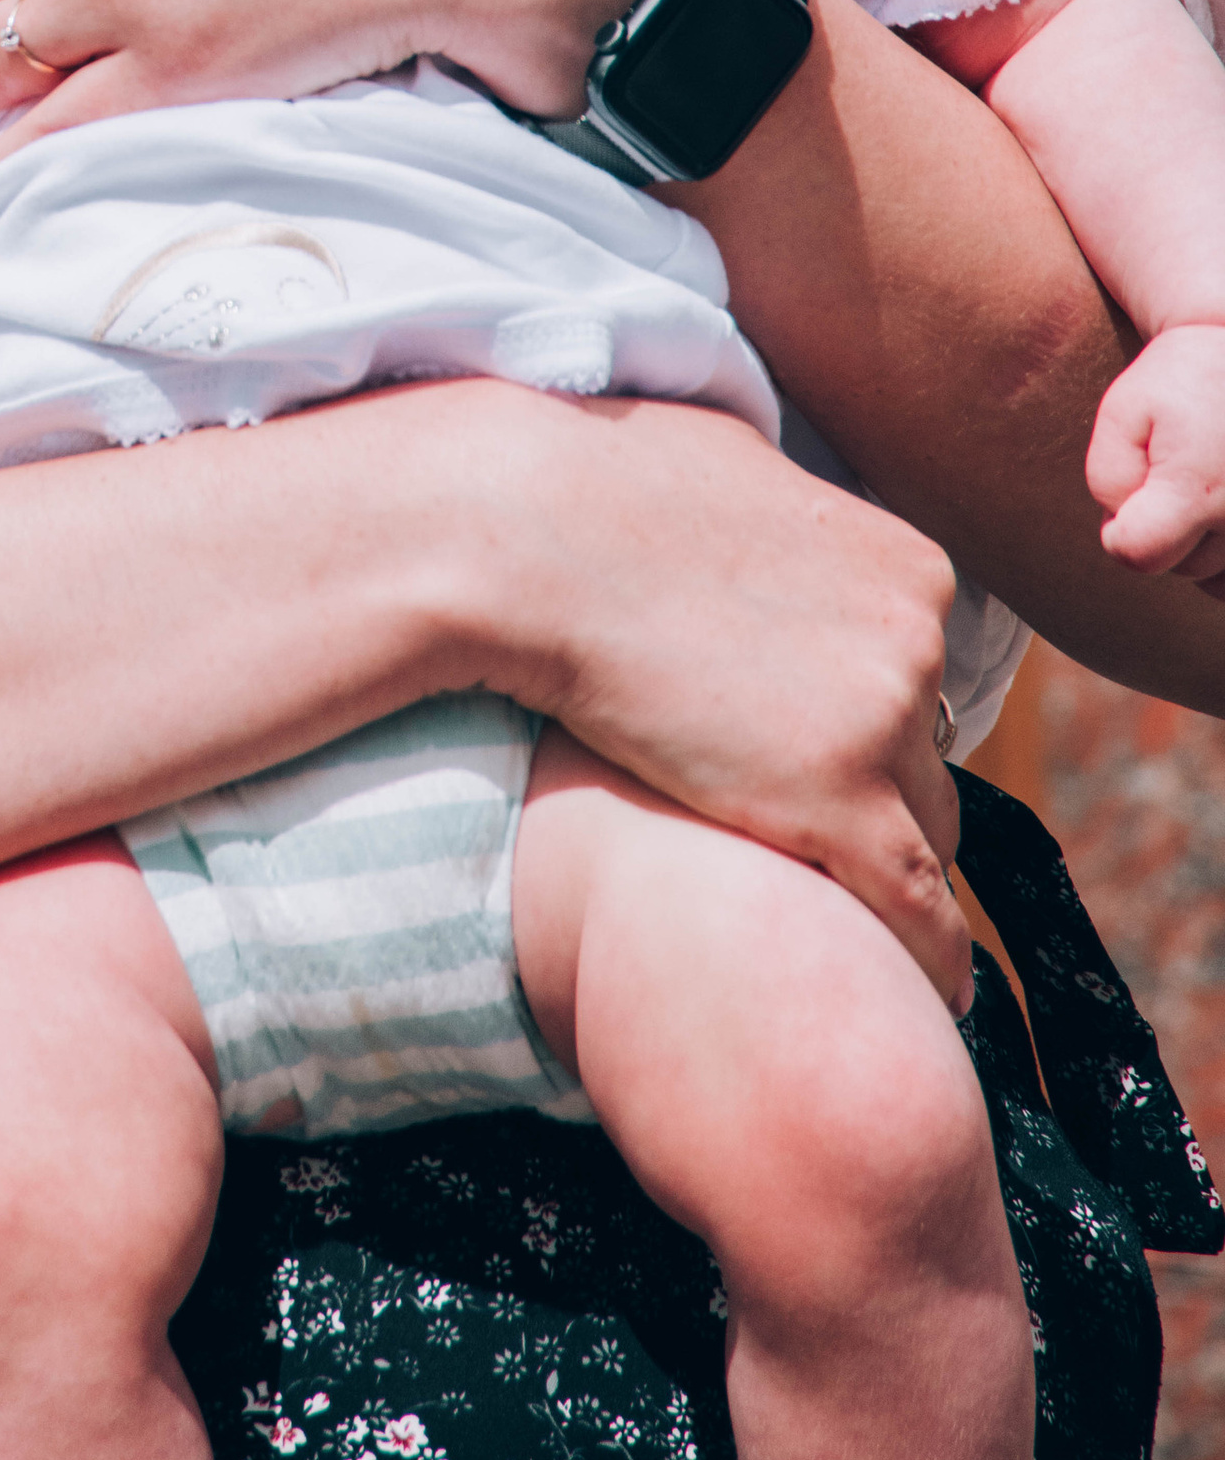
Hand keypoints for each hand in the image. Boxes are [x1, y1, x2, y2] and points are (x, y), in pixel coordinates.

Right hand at [498, 393, 973, 1011]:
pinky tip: (933, 994)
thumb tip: (763, 503)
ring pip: (923, 829)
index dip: (870, 719)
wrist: (525, 531)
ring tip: (840, 911)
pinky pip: (916, 903)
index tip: (831, 755)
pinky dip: (930, 953)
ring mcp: (884, 718)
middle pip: (928, 754)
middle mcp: (917, 638)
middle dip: (881, 793)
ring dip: (881, 862)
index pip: (919, 673)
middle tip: (812, 828)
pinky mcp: (835, 798)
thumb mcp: (731, 465)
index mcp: (903, 564)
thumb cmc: (593, 490)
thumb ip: (781, 509)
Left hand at [1087, 327, 1224, 592]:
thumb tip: (1122, 529)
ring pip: (1215, 576)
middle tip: (1177, 468)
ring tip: (1206, 483)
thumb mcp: (1125, 408)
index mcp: (1198, 489)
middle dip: (1166, 528)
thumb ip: (1109, 475)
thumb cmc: (1187, 377)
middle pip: (1180, 566)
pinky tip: (1220, 513)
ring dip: (1202, 544)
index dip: (1119, 530)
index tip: (1130, 495)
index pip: (1138, 553)